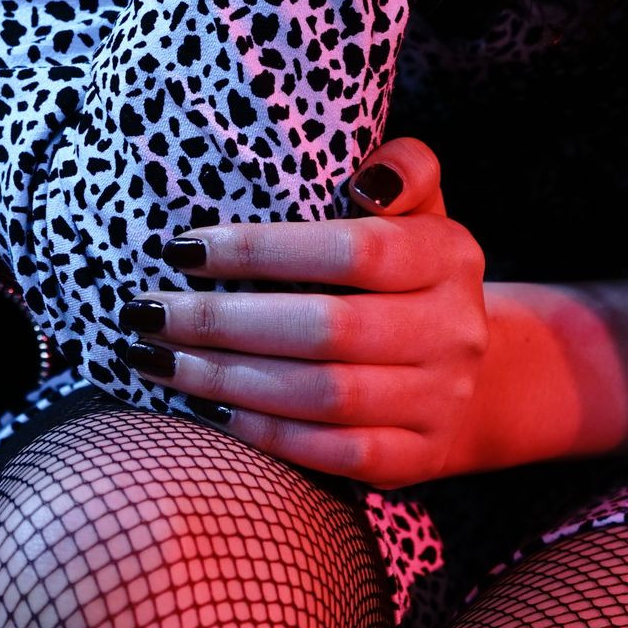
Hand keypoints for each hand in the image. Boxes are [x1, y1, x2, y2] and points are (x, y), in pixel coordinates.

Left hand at [119, 137, 487, 486]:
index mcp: (448, 255)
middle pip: (327, 328)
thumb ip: (405, 169)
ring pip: (324, 395)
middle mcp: (452, 330)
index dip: (261, 251)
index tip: (182, 250)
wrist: (480, 375)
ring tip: (157, 359)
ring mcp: (438, 400)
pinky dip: (266, 433)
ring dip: (227, 379)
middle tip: (146, 312)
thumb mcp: (421, 209)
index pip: (352, 250)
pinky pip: (336, 454)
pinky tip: (208, 409)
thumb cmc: (411, 274)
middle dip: (221, 322)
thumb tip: (368, 178)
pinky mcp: (417, 458)